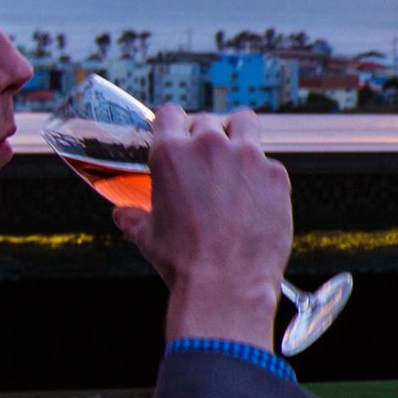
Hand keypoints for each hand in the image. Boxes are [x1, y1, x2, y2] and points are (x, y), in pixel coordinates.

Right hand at [115, 108, 294, 347]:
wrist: (226, 284)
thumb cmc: (183, 262)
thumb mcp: (147, 237)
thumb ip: (133, 218)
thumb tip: (122, 216)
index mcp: (170, 154)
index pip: (170, 114)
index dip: (173, 124)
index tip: (178, 134)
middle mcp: (209, 146)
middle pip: (207, 120)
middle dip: (206, 135)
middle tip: (208, 160)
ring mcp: (247, 157)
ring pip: (244, 123)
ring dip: (239, 135)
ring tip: (238, 158)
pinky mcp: (276, 175)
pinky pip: (269, 162)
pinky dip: (263, 175)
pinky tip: (257, 199)